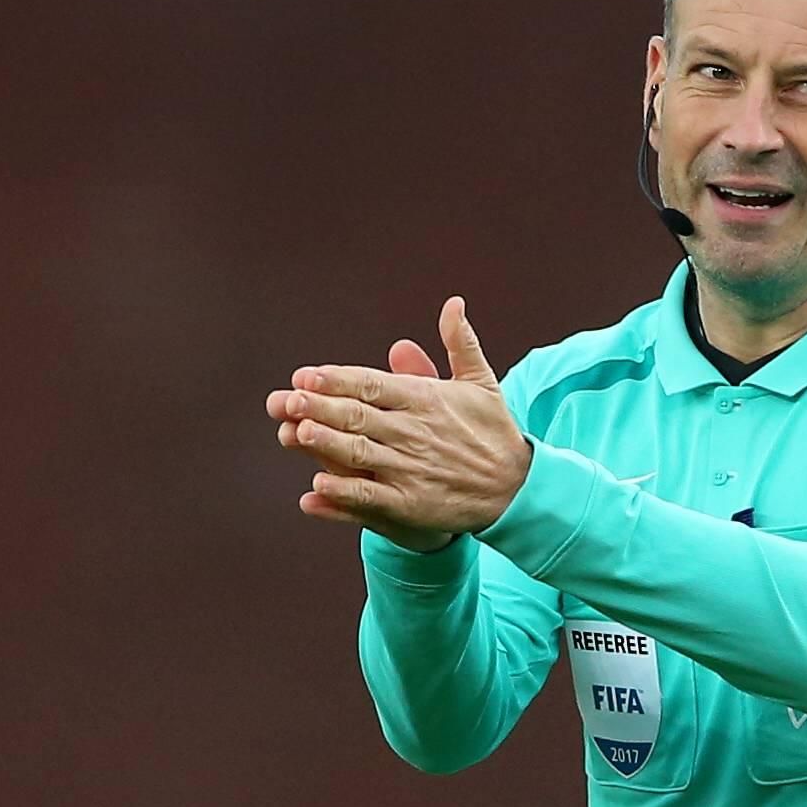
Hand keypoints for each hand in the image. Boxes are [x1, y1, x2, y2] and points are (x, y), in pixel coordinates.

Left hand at [265, 298, 530, 546]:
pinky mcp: (412, 504)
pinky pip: (371, 497)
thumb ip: (460, 343)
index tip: (307, 375)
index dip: (338, 380)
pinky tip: (317, 485)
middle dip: (321, 407)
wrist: (517, 487)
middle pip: (360, 416)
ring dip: (327, 444)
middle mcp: (415, 432)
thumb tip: (453, 303)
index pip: (374, 385)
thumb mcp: (481, 383)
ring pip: (361, 454)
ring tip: (296, 433)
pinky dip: (344, 492)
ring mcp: (412, 469)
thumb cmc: (493, 431)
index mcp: (426, 400)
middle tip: (289, 399)